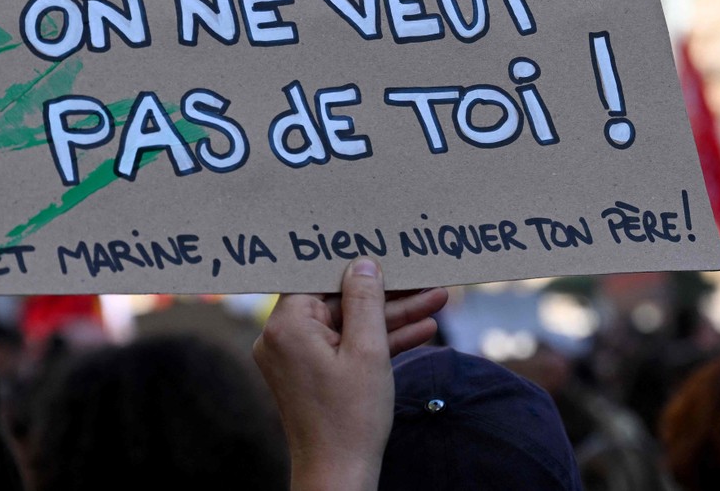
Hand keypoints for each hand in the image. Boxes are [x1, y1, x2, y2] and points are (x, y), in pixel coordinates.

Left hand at [253, 259, 446, 490]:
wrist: (340, 476)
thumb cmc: (351, 418)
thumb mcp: (368, 351)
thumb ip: (366, 301)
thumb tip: (363, 264)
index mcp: (287, 325)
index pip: (320, 277)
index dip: (355, 263)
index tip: (383, 250)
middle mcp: (283, 337)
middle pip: (339, 300)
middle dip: (386, 294)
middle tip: (423, 278)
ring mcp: (296, 357)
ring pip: (348, 324)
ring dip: (391, 316)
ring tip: (437, 300)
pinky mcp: (311, 374)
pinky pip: (345, 346)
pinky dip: (378, 341)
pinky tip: (421, 329)